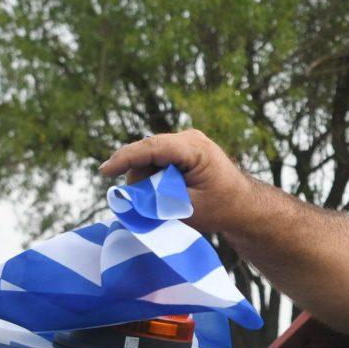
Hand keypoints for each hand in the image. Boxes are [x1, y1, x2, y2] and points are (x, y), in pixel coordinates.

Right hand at [101, 130, 248, 235]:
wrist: (243, 206)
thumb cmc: (220, 208)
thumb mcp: (187, 208)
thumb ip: (157, 199)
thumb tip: (128, 195)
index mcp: (194, 149)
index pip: (151, 147)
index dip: (125, 158)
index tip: (105, 172)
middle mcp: (188, 138)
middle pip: (147, 152)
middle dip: (138, 177)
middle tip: (147, 203)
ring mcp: (185, 142)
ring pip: (149, 157)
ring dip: (147, 179)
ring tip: (165, 200)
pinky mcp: (181, 150)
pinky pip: (157, 160)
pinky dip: (154, 177)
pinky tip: (165, 192)